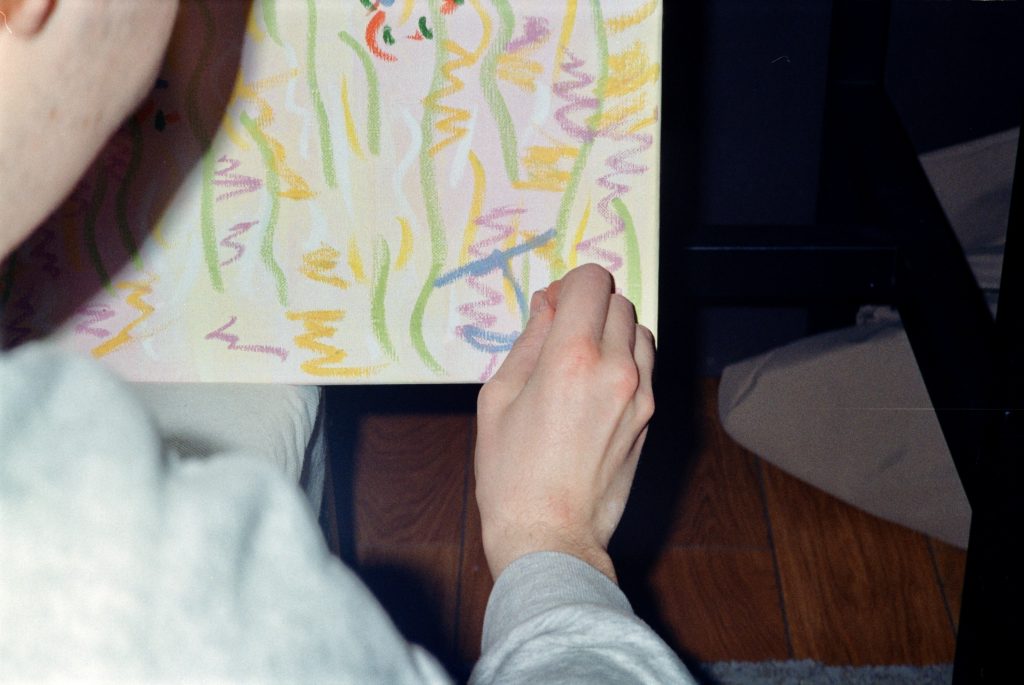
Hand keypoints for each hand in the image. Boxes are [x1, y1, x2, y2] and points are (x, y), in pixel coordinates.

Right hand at [474, 264, 655, 582]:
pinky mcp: (650, 415)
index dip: (568, 285)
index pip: (592, 282)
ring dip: (611, 329)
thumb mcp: (498, 398)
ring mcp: (640, 393)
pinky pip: (646, 363)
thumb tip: (546, 306)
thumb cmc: (511, 472)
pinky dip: (626, 357)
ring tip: (582, 358)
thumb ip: (528, 343)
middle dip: (588, 305)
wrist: (551, 533)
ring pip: (638, 329)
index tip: (551, 306)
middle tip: (560, 331)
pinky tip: (597, 383)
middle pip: (617, 301)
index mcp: (571, 357)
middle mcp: (614, 367)